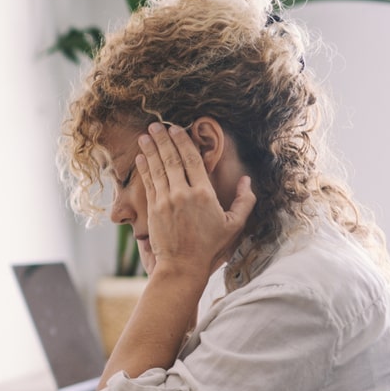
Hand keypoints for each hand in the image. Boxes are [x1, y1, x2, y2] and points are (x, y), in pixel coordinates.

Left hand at [135, 123, 254, 278]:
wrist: (182, 265)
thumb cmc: (210, 246)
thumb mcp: (234, 225)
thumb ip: (245, 201)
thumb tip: (247, 180)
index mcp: (204, 194)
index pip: (192, 160)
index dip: (182, 142)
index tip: (176, 129)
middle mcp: (183, 194)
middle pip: (172, 159)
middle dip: (163, 140)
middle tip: (156, 125)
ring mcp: (166, 201)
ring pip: (158, 168)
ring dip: (151, 149)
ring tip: (146, 134)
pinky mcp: (153, 209)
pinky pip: (149, 183)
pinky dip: (144, 168)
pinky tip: (141, 156)